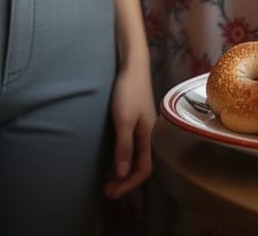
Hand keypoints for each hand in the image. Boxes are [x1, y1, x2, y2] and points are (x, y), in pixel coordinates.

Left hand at [104, 55, 155, 198]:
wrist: (132, 66)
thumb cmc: (128, 91)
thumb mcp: (124, 120)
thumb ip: (124, 147)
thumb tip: (122, 173)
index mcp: (149, 136)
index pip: (143, 169)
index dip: (129, 183)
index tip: (112, 192)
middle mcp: (148, 135)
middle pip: (141, 166)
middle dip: (126, 181)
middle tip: (108, 191)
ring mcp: (142, 127)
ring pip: (137, 157)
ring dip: (125, 171)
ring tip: (110, 180)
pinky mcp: (135, 121)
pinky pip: (133, 146)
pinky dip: (124, 158)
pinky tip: (115, 159)